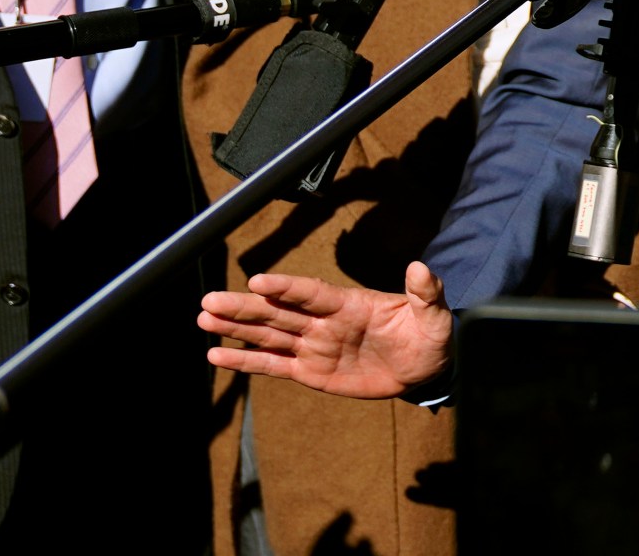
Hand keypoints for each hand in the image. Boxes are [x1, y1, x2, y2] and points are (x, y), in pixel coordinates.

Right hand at [200, 260, 452, 398]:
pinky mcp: (310, 371)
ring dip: (236, 328)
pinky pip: (273, 365)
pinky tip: (217, 354)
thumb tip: (420, 267)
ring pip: (269, 335)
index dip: (285, 288)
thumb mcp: (434, 316)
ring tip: (204, 318)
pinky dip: (246, 360)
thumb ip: (424, 293)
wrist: (425, 368)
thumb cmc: (429, 335)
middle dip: (245, 307)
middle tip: (209, 301)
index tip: (257, 282)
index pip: (311, 294)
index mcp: (349, 304)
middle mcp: (324, 322)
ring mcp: (314, 346)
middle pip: (278, 312)